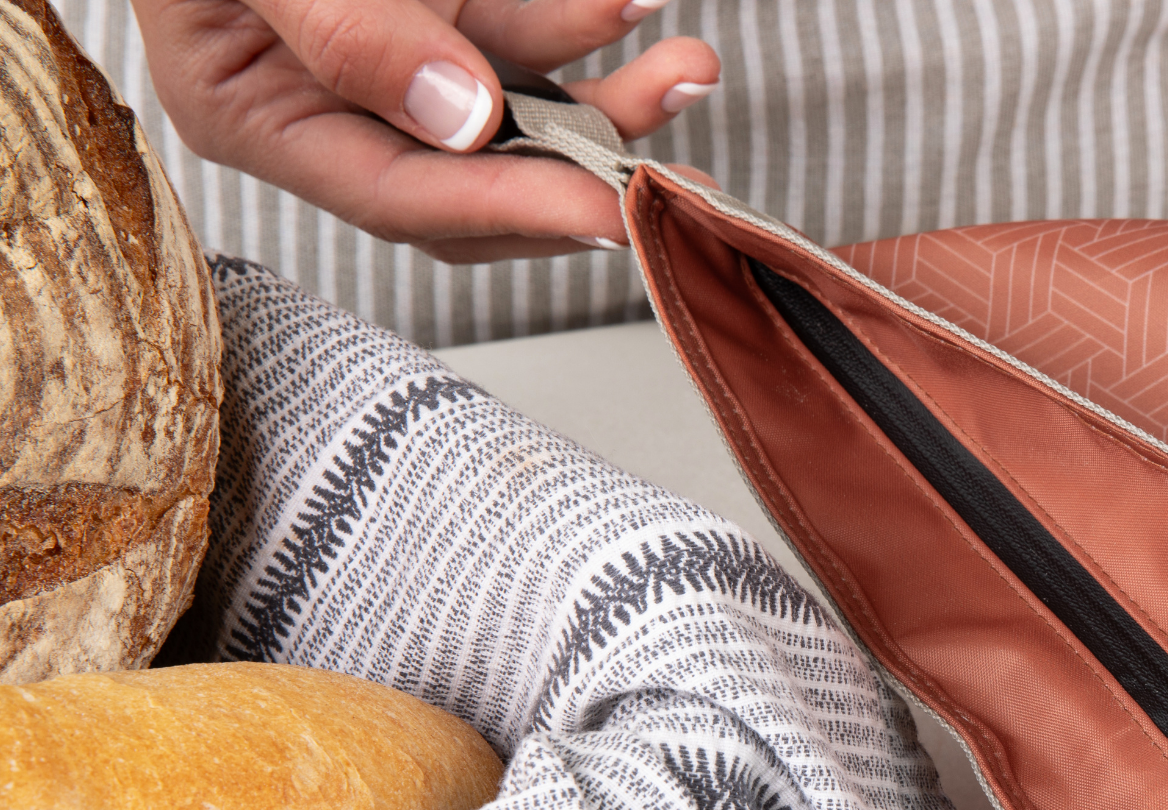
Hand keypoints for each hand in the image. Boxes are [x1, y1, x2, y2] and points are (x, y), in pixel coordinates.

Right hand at [134, 0, 720, 261]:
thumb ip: (348, 34)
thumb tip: (465, 118)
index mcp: (257, 114)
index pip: (402, 198)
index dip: (512, 210)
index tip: (610, 212)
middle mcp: (335, 101)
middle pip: (479, 179)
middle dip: (588, 172)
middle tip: (681, 177)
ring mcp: (397, 54)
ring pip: (525, 111)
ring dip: (616, 96)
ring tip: (691, 67)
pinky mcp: (443, 3)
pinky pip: (528, 29)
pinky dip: (585, 20)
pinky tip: (634, 2)